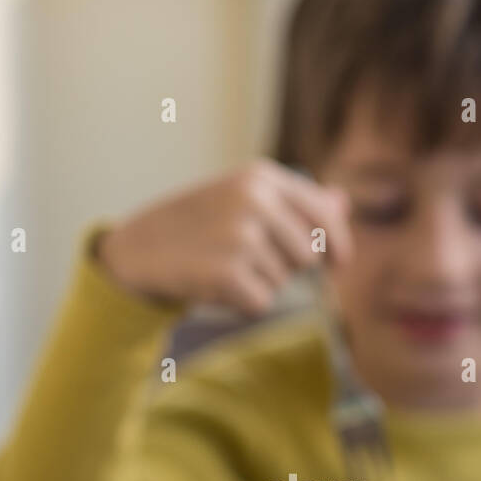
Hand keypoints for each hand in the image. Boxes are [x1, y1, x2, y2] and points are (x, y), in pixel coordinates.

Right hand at [96, 159, 351, 314]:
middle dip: (285, 266)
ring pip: (283, 282)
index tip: (338, 263)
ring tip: (224, 266)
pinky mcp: (227, 272)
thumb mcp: (242, 198)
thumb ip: (294, 201)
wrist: (137, 248)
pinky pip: (261, 303)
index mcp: (261, 176)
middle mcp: (254, 200)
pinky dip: (243, 303)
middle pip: (308, 255)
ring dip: (259, 284)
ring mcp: (240, 235)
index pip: (325, 215)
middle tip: (246, 259)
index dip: (337, 245)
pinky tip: (216, 285)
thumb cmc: (197, 224)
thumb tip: (342, 201)